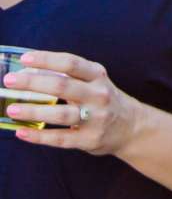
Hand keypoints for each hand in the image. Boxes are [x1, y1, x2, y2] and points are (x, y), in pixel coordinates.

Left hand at [2, 49, 137, 154]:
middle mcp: (98, 95)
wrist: (133, 127)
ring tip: (12, 110)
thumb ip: (68, 76)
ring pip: (60, 114)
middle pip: (62, 85)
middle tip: (9, 81)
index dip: (46, 59)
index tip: (24, 58)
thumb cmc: (104, 100)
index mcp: (98, 75)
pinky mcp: (89, 139)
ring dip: (33, 111)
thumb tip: (29, 73)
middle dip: (32, 83)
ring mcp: (95, 118)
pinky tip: (22, 133)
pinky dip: (39, 136)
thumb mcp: (94, 82)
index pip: (70, 62)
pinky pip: (61, 138)